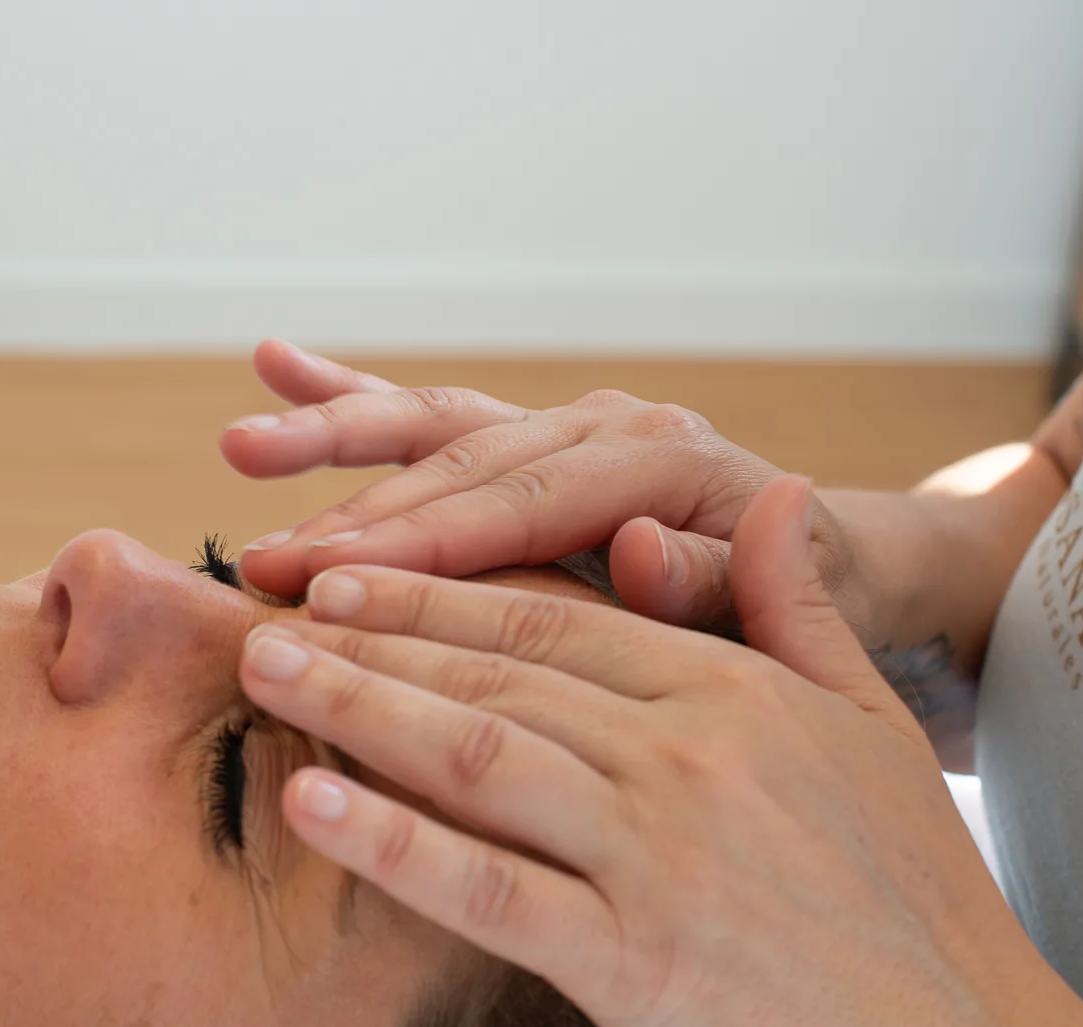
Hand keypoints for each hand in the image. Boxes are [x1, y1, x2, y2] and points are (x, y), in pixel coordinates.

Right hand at [223, 340, 863, 636]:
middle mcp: (601, 424)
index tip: (332, 585)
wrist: (842, 566)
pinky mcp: (531, 444)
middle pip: (460, 458)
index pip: (522, 501)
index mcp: (662, 455)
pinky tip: (275, 363)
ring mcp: (560, 426)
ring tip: (239, 446)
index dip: (424, 544)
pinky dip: (354, 393)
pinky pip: (434, 417)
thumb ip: (718, 581)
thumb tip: (637, 545)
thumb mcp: (799, 608)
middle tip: (264, 561)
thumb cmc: (818, 604)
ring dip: (331, 437)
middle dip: (355, 510)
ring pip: (432, 425)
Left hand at [236, 475, 1082, 1026]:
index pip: (548, 612)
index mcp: (725, 688)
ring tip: (263, 669)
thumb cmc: (913, 889)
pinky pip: (484, 887)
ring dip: (352, 705)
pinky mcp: (631, 958)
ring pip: (472, 750)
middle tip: (271, 604)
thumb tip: (769, 497)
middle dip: (368, 631)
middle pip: (490, 667)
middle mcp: (679, 753)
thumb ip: (798, 606)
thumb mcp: (867, 722)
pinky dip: (390, 841)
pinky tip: (310, 801)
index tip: (349, 568)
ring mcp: (652, 852)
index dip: (435, 586)